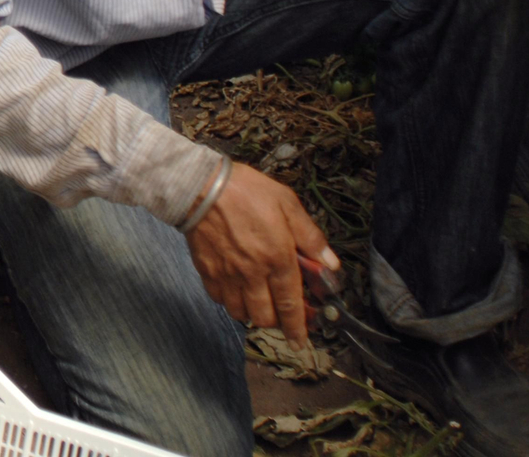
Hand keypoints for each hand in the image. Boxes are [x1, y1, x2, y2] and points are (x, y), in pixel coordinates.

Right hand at [183, 161, 334, 346]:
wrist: (199, 186)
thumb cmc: (246, 191)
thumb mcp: (287, 203)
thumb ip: (310, 236)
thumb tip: (330, 263)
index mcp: (277, 258)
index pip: (290, 304)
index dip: (298, 328)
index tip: (301, 343)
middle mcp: (253, 273)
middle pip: (265, 317)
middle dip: (277, 322)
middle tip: (282, 314)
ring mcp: (227, 275)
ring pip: (241, 312)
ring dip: (252, 313)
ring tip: (259, 301)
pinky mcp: (207, 271)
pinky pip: (220, 299)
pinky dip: (230, 301)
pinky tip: (235, 289)